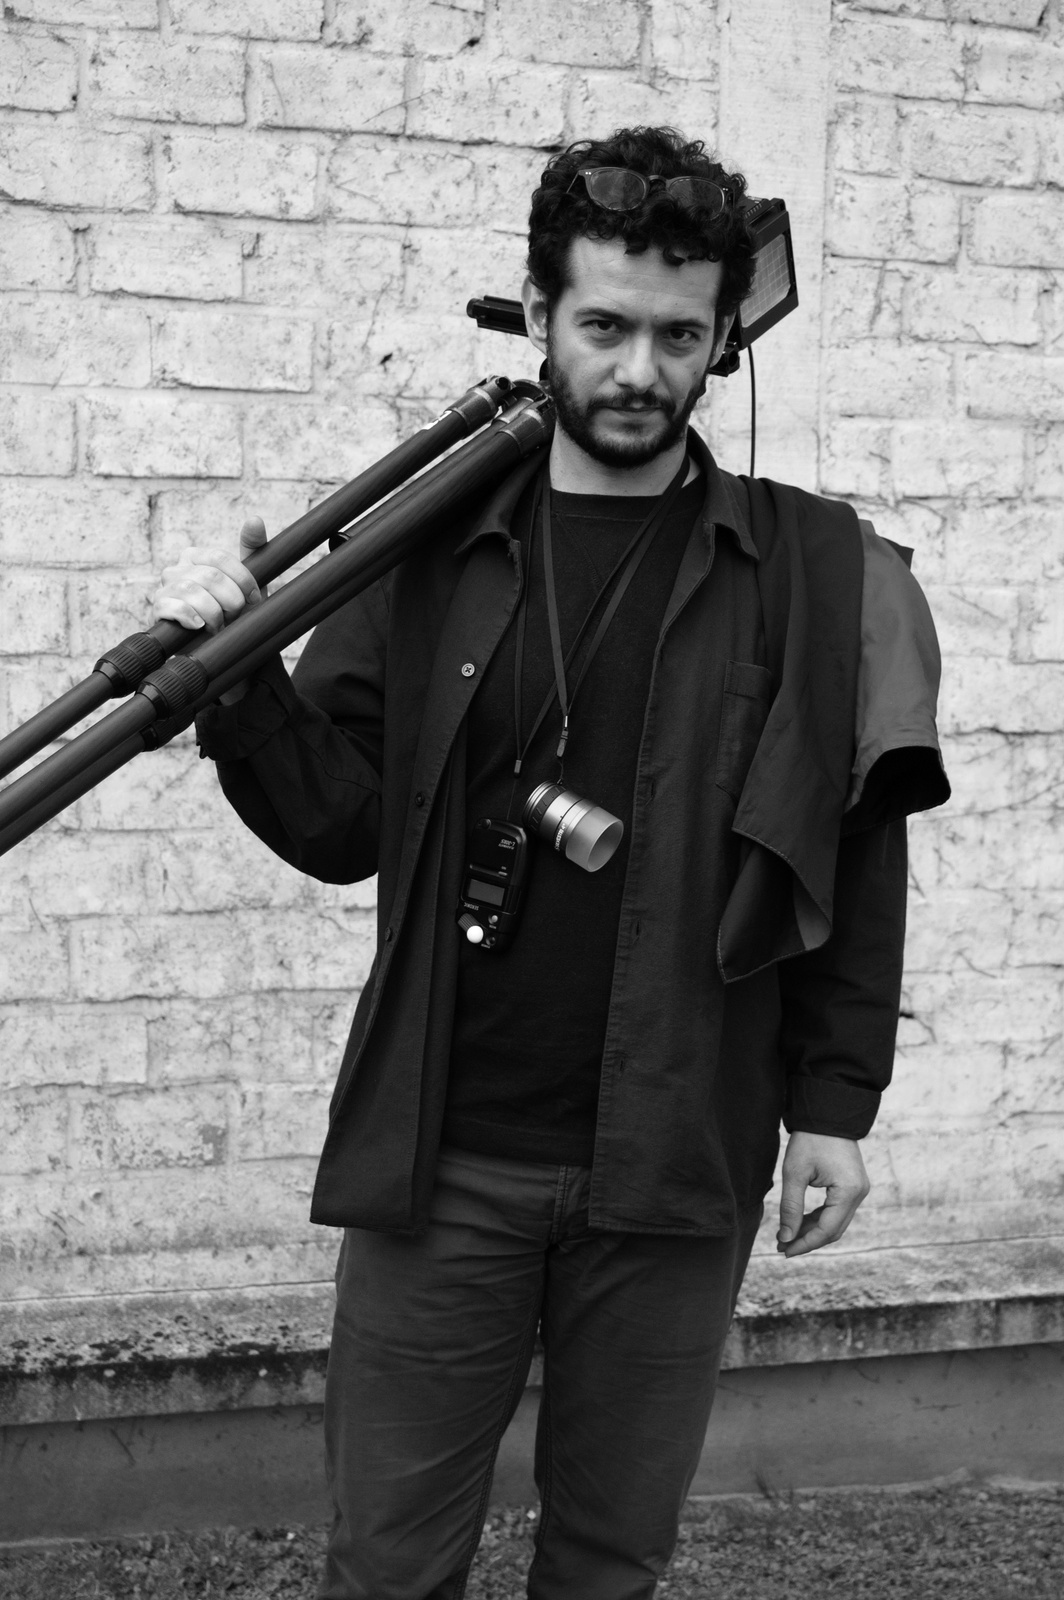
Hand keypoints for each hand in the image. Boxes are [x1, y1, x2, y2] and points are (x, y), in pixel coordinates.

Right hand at [151, 517, 267, 634]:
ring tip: (219, 625)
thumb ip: (253, 549)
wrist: (219, 647)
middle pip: (209, 576)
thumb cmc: (233, 612)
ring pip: (192, 591)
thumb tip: (254, 519)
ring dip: (214, 613)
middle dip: (230, 600)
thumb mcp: (248, 582)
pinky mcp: (158, 611)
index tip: (254, 599)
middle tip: (234, 615)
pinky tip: (200, 626)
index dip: (241, 579)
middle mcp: (176, 569)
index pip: (218, 558)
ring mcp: (164, 589)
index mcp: (196, 557)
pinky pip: (173, 606)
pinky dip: (191, 616)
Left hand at [776, 1132, 869, 1258]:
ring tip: (786, 1237)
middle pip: (834, 1230)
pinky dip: (818, 1219)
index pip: (827, 1230)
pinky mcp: (853, 1186)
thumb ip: (790, 1208)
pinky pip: (836, 1210)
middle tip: (781, 1247)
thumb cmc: (810, 1140)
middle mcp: (859, 1194)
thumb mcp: (795, 1173)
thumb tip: (785, 1238)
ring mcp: (859, 1190)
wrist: (827, 1114)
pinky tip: (799, 1222)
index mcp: (849, 1192)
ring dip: (812, 1231)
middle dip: (807, 1240)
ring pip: (835, 1222)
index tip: (783, 1250)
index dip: (804, 1244)